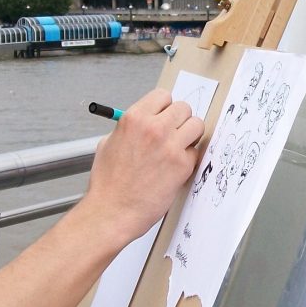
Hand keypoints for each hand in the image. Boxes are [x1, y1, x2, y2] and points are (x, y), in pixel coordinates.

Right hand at [83, 89, 203, 243]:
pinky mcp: (182, 165)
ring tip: (178, 148)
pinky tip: (174, 168)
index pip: (162, 96)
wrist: (112, 211)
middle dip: (180, 120)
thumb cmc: (108, 183)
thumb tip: (145, 120)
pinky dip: (189, 158)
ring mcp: (170, 146)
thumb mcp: (109, 143)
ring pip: (197, 125)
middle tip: (174, 133)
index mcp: (134, 119)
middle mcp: (154, 128)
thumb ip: (129, 128)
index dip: (165, 107)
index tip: (164, 116)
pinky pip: (196, 152)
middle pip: (184, 107)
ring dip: (190, 135)